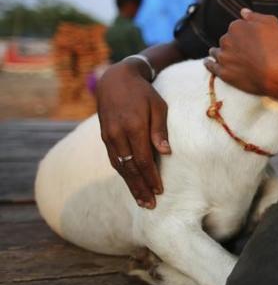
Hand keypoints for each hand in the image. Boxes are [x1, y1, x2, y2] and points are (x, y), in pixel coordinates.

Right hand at [96, 61, 169, 208]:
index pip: (143, 159)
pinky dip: (122, 173)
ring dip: (130, 185)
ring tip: (141, 200)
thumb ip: (160, 129)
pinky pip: (114, 159)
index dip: (151, 176)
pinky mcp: (104, 137)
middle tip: (150, 205)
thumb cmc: (143, 92)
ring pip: (120, 166)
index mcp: (134, 126)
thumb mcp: (158, 105)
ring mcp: (108, 136)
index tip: (160, 190)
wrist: (115, 79)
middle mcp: (118, 134)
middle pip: (130, 168)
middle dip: (140, 187)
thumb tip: (166, 153)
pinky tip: (130, 183)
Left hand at [204, 8, 277, 97]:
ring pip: (216, 52)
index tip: (250, 38)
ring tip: (216, 53)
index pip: (237, 26)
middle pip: (227, 39)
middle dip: (231, 42)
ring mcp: (224, 57)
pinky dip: (209, 63)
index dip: (244, 33)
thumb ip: (255, 16)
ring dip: (217, 51)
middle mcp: (227, 40)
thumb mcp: (272, 23)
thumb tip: (243, 11)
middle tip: (241, 49)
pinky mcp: (224, 73)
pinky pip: (212, 67)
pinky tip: (207, 62)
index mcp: (237, 26)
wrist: (277, 72)